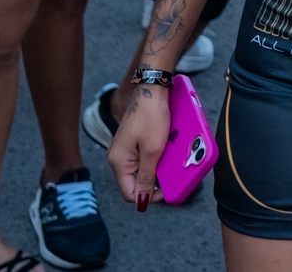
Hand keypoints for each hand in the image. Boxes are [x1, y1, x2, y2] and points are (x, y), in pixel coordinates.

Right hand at [108, 84, 169, 212]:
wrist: (152, 90)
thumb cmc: (151, 117)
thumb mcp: (152, 150)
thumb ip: (146, 177)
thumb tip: (141, 201)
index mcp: (118, 162)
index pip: (130, 193)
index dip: (149, 197)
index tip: (167, 191)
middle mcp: (118, 158)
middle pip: (135, 183)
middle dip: (154, 184)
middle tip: (172, 179)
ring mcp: (126, 150)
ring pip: (141, 171)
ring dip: (157, 171)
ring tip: (171, 166)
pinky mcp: (134, 142)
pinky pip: (144, 159)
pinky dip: (156, 160)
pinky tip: (167, 155)